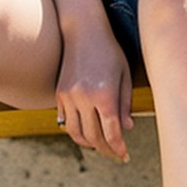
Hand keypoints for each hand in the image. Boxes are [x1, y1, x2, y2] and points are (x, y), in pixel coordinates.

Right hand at [56, 23, 133, 162]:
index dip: (118, 148)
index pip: (111, 132)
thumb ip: (125, 104)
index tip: (124, 155)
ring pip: (76, 133)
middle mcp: (84, 98)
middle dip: (106, 149)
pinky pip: (66, 121)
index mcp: (105, 94)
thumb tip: (127, 128)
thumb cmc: (110, 51)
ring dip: (88, 144)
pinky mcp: (59, 94)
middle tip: (115, 154)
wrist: (83, 31)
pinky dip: (76, 131)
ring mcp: (69, 96)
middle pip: (93, 137)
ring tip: (100, 146)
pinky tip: (87, 131)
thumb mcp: (124, 76)